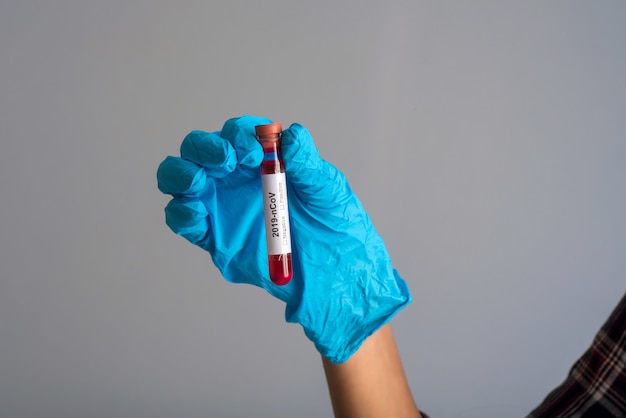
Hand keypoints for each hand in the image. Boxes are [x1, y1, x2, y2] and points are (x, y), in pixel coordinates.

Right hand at [157, 116, 410, 362]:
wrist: (337, 274)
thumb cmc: (336, 225)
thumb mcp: (327, 190)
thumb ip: (307, 163)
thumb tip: (290, 135)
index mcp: (263, 160)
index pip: (237, 134)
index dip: (238, 134)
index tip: (254, 150)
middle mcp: (238, 179)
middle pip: (201, 151)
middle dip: (204, 149)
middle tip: (225, 162)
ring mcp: (224, 208)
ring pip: (182, 181)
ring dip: (182, 174)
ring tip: (199, 182)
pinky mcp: (217, 239)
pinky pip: (185, 222)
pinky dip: (182, 214)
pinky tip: (196, 213)